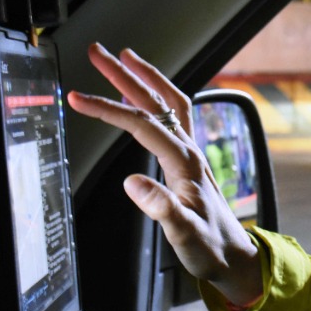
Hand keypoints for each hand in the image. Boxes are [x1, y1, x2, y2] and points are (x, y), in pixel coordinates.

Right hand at [66, 44, 262, 306]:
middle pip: (156, 102)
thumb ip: (161, 208)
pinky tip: (148, 96)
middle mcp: (190, 151)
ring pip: (169, 103)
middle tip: (99, 52)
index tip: (77, 97)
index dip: (108, 109)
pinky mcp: (189, 161)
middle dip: (126, 75)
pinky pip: (174, 117)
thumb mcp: (183, 234)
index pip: (141, 125)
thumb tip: (132, 182)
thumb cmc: (210, 248)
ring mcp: (191, 153)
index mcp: (184, 163)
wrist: (234, 257)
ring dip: (145, 78)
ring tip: (123, 58)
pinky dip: (157, 98)